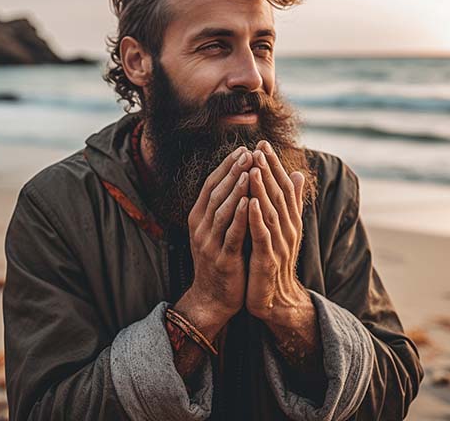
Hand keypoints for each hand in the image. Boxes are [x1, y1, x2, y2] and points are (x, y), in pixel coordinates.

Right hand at [175, 145, 253, 340]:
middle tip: (248, 153)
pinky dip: (240, 217)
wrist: (212, 299)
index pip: (211, 185)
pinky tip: (251, 202)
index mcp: (198, 218)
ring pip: (222, 210)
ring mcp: (209, 243)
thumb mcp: (218, 231)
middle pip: (216, 193)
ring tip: (250, 170)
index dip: (226, 166)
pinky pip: (232, 234)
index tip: (242, 149)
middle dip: (232, 171)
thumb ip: (226, 207)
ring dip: (236, 189)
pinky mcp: (222, 259)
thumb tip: (240, 179)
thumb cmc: (221, 261)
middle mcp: (200, 228)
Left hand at [245, 140, 310, 323]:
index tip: (263, 144)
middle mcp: (288, 229)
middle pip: (279, 195)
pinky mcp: (269, 261)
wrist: (278, 300)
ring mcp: (280, 245)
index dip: (274, 165)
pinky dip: (258, 219)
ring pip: (272, 212)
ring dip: (262, 189)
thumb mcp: (283, 229)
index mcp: (290, 221)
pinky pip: (264, 236)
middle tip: (259, 147)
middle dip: (268, 170)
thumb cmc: (275, 262)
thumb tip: (298, 174)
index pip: (283, 187)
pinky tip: (251, 203)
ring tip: (253, 168)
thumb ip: (290, 203)